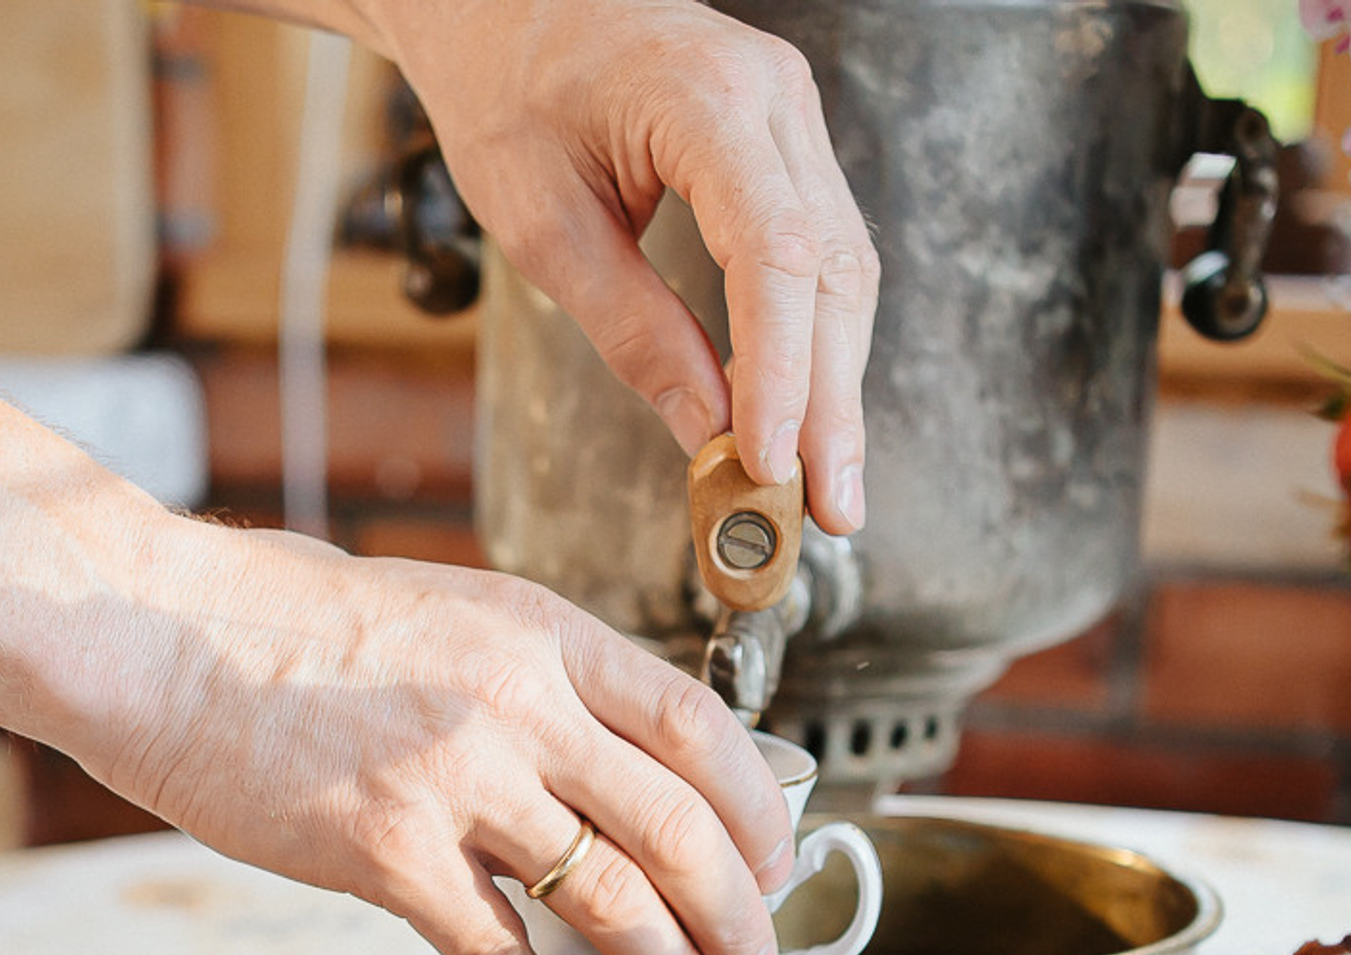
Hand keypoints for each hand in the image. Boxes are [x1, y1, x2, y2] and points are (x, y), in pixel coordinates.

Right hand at [106, 524, 795, 954]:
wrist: (162, 637)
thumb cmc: (292, 625)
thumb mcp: (453, 615)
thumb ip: (539, 684)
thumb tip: (609, 767)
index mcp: (545, 636)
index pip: (703, 732)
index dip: (759, 815)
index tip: (774, 868)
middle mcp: (518, 702)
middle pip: (681, 829)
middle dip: (738, 918)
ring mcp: (455, 776)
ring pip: (610, 898)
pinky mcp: (383, 848)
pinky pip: (490, 946)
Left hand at [370, 0, 875, 533]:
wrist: (505, 7)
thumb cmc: (507, 92)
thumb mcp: (545, 229)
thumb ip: (633, 330)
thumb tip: (705, 428)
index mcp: (703, 100)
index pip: (774, 255)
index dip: (782, 371)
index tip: (773, 461)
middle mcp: (772, 98)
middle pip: (832, 271)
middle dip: (832, 403)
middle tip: (827, 509)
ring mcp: (791, 116)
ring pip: (845, 270)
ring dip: (837, 385)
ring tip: (823, 486)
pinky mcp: (786, 146)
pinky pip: (824, 253)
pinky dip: (816, 342)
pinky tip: (805, 414)